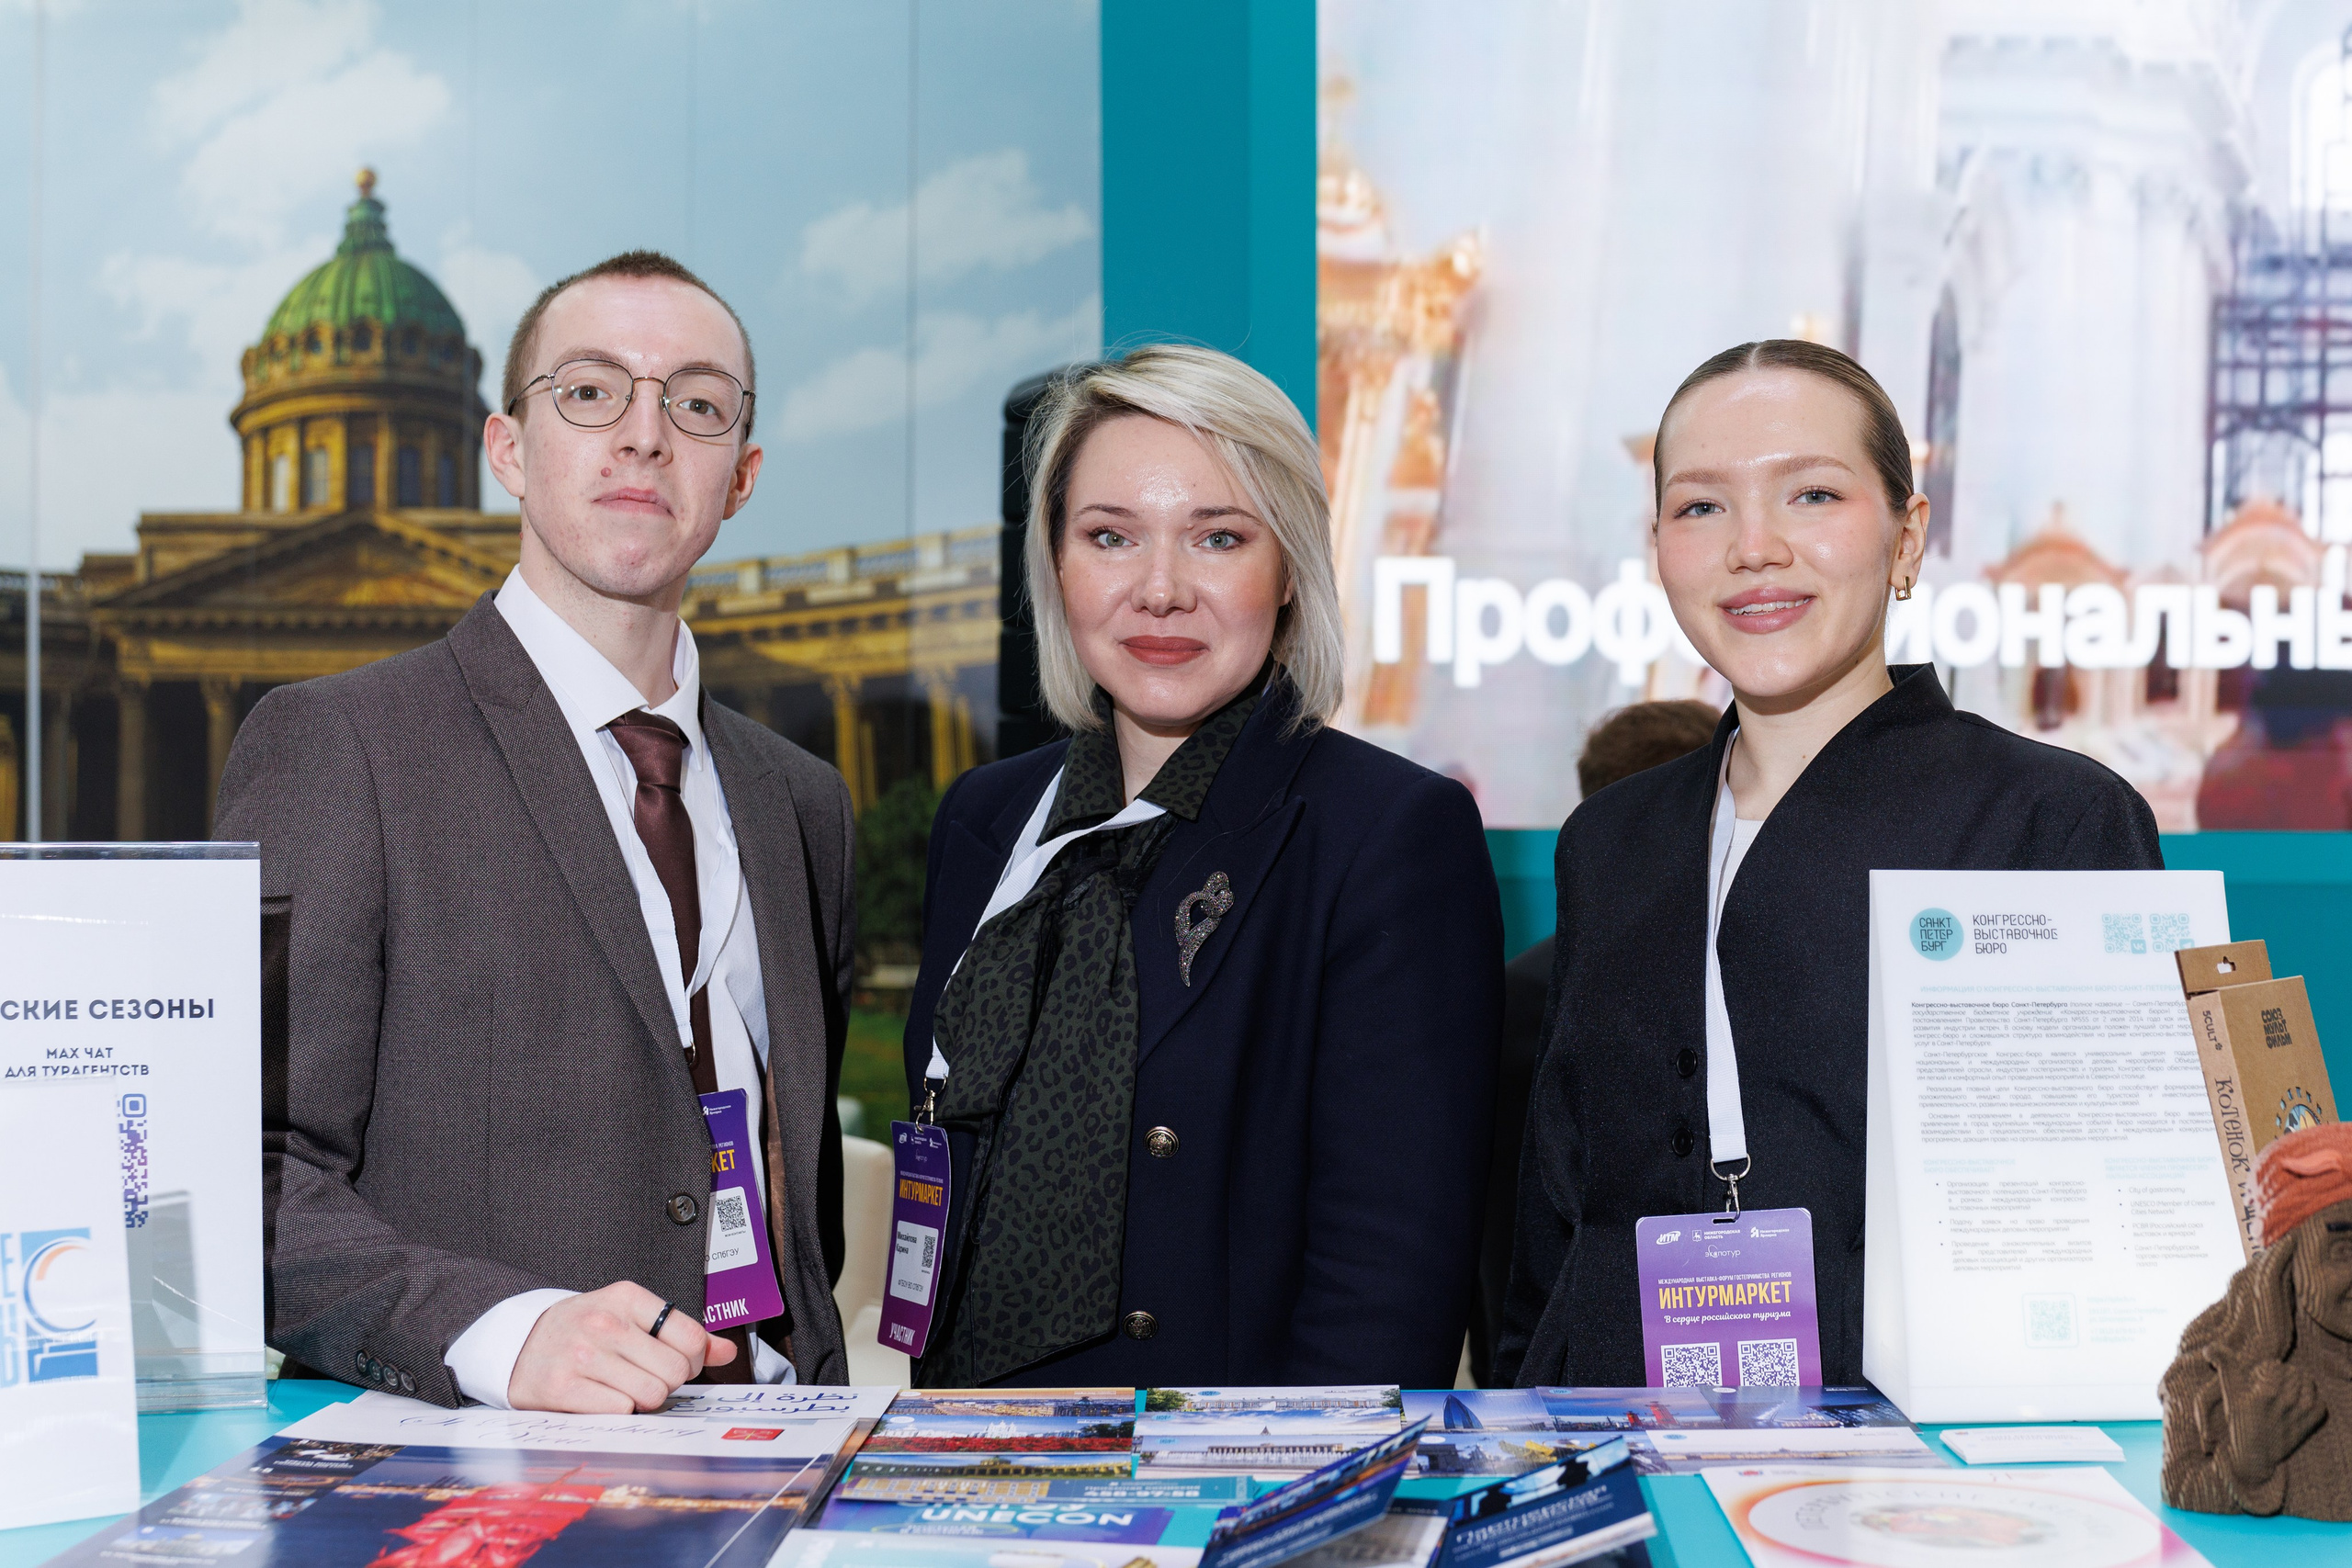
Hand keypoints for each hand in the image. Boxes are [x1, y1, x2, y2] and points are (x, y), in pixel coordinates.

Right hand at [506, 1282, 735, 1412]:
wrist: (520, 1345)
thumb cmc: (583, 1331)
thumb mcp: (630, 1317)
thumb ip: (681, 1333)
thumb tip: (728, 1351)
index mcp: (627, 1298)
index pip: (691, 1337)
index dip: (694, 1360)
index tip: (678, 1363)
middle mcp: (604, 1323)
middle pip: (675, 1371)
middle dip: (670, 1382)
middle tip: (649, 1378)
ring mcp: (582, 1355)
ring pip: (652, 1394)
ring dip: (645, 1400)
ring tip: (626, 1387)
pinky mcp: (562, 1388)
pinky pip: (620, 1410)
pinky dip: (619, 1410)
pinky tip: (603, 1397)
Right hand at [2210, 1342, 2326, 1487]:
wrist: (2254, 1457)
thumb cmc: (2239, 1423)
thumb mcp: (2230, 1396)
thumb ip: (2225, 1368)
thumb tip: (2210, 1347)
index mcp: (2264, 1394)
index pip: (2277, 1367)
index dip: (2270, 1367)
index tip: (2265, 1374)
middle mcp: (2284, 1404)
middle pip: (2295, 1374)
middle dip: (2287, 1373)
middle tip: (2278, 1380)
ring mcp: (2299, 1416)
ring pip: (2309, 1386)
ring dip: (2302, 1383)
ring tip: (2291, 1387)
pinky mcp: (2308, 1426)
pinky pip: (2320, 1404)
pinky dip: (2314, 1399)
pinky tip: (2303, 1401)